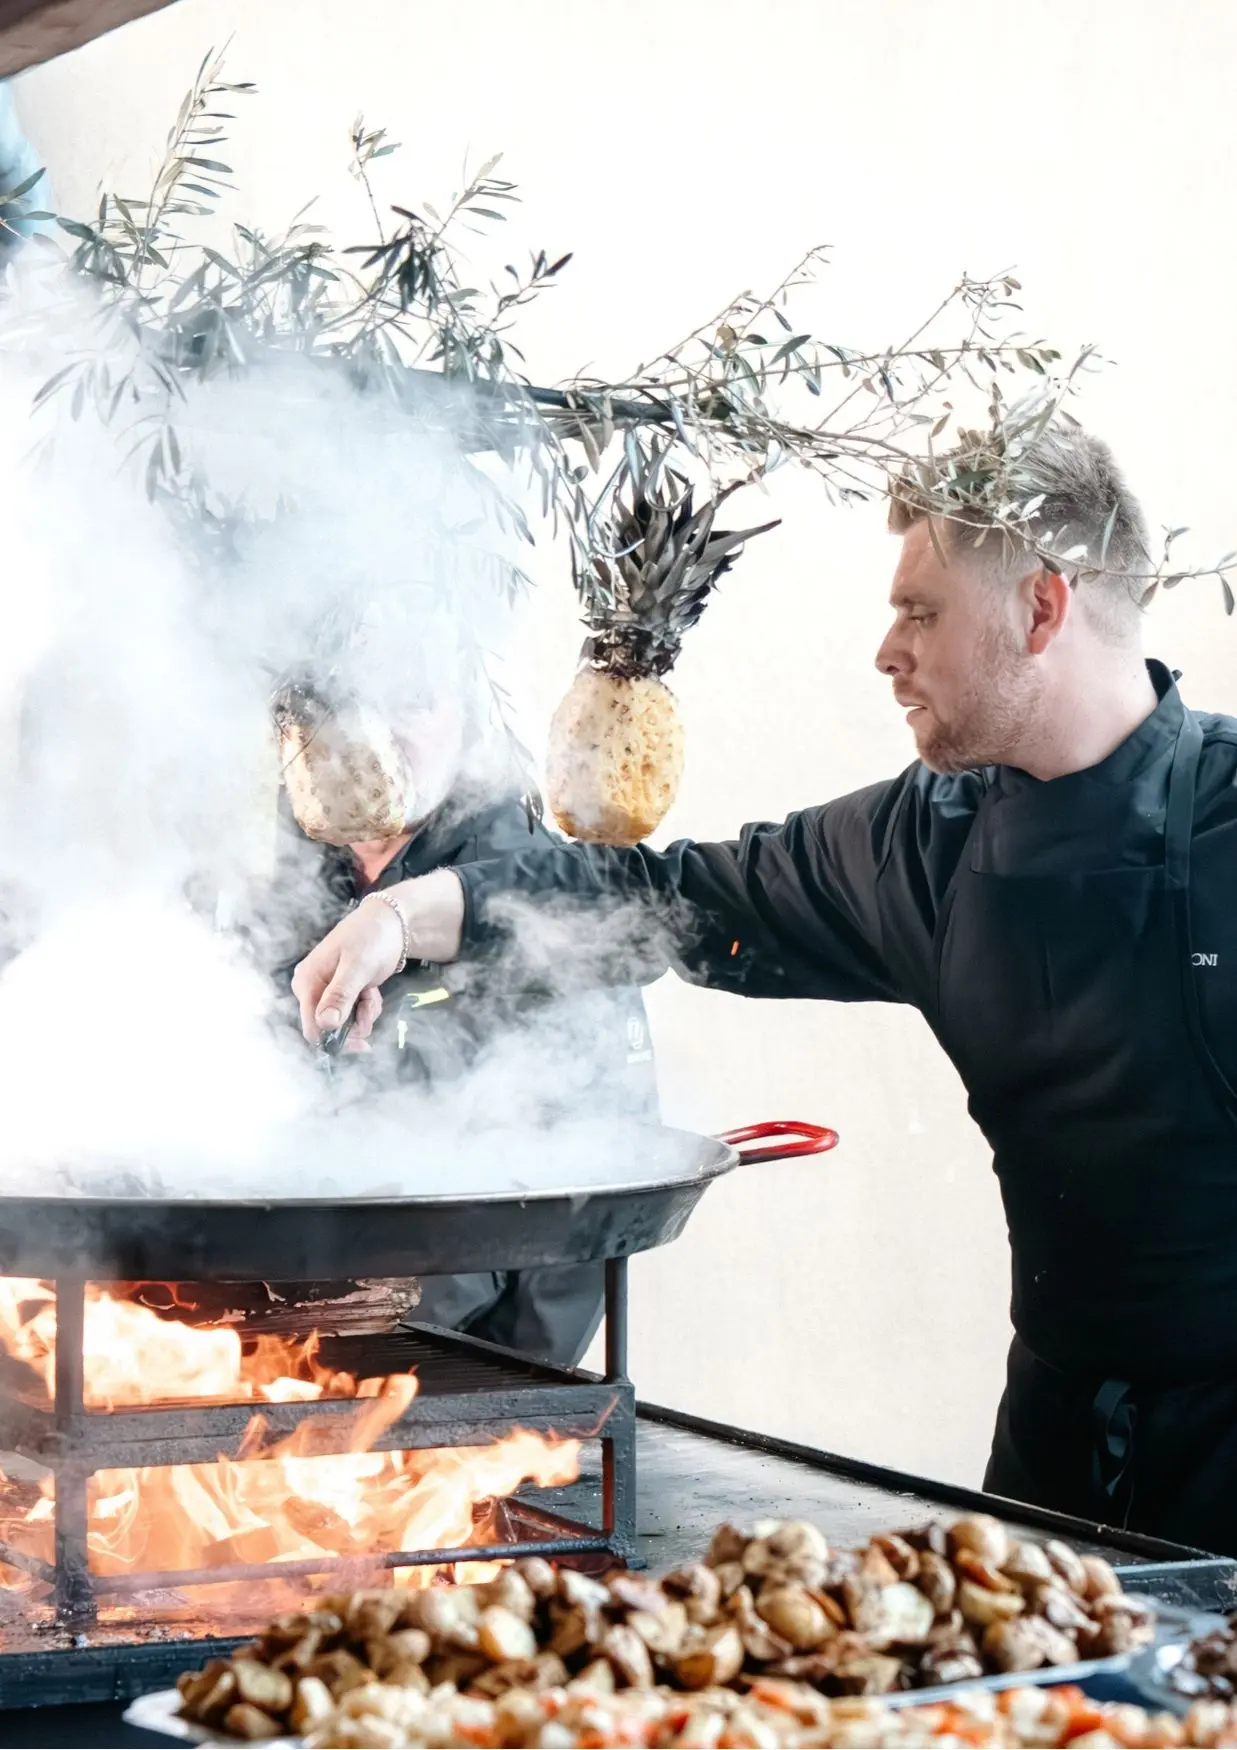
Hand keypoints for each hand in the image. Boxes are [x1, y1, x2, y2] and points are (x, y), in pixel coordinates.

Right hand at [290, 869, 464, 1042]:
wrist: (391, 922)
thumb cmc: (371, 938)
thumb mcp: (357, 966)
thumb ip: (340, 995)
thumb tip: (324, 1023)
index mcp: (307, 981)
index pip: (312, 1026)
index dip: (335, 1039)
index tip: (362, 1041)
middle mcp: (312, 988)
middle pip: (328, 1028)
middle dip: (354, 1024)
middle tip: (371, 1008)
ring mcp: (327, 991)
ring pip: (344, 1023)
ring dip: (363, 1015)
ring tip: (372, 995)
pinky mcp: (342, 992)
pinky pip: (352, 1013)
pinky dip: (366, 1008)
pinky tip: (372, 993)